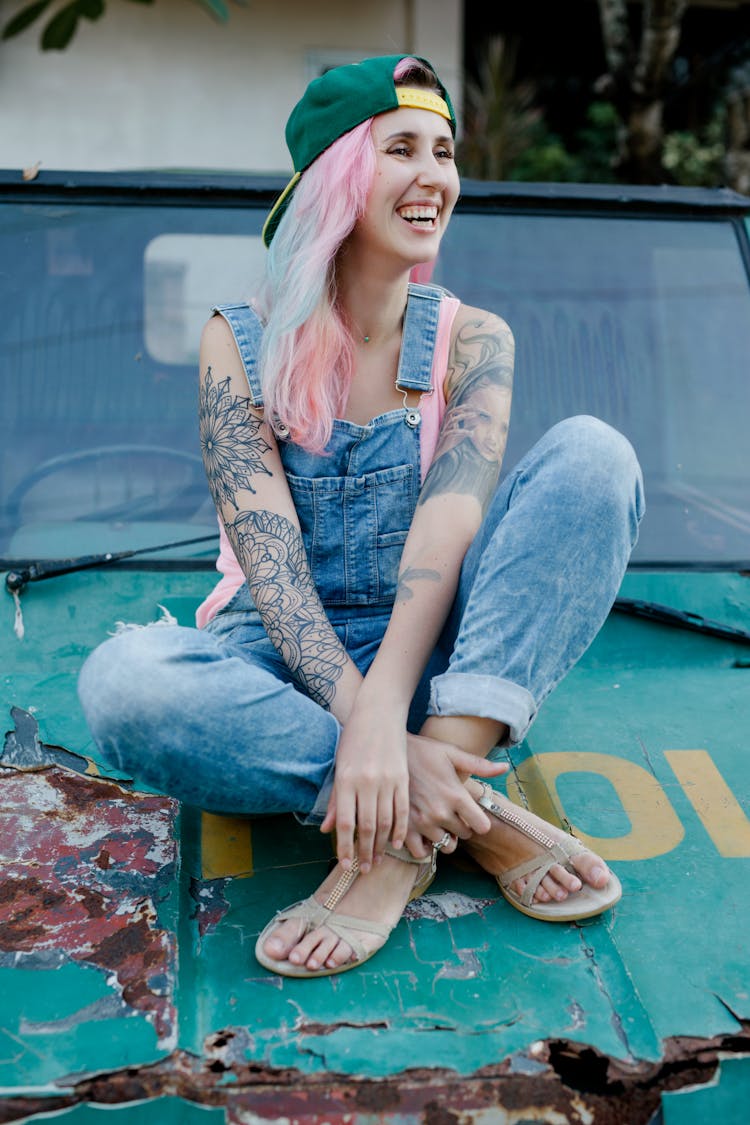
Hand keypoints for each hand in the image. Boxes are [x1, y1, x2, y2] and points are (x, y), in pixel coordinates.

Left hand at [320, 704, 409, 873]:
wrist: (378, 715)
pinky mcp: (402, 779)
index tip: (346, 865)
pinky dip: (401, 829)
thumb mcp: (338, 767)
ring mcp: (387, 781)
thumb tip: (326, 830)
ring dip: (382, 845)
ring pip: (386, 821)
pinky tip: (398, 842)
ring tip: (378, 860)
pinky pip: (402, 810)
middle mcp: (367, 783)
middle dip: (365, 852)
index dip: (345, 847)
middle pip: (367, 826)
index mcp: (346, 780)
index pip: (345, 822)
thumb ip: (334, 800)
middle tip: (364, 870)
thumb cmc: (353, 740)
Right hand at [404, 733, 508, 857]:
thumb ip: (479, 765)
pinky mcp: (405, 829)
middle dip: (461, 827)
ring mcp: (422, 822)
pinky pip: (421, 853)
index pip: (482, 826)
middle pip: (464, 836)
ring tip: (438, 823)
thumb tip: (505, 767)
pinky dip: (425, 847)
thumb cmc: (423, 751)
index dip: (479, 821)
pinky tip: (424, 834)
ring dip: (444, 837)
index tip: (471, 814)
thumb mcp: (452, 753)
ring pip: (445, 846)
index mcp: (456, 795)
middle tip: (451, 813)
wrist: (388, 754)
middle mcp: (441, 812)